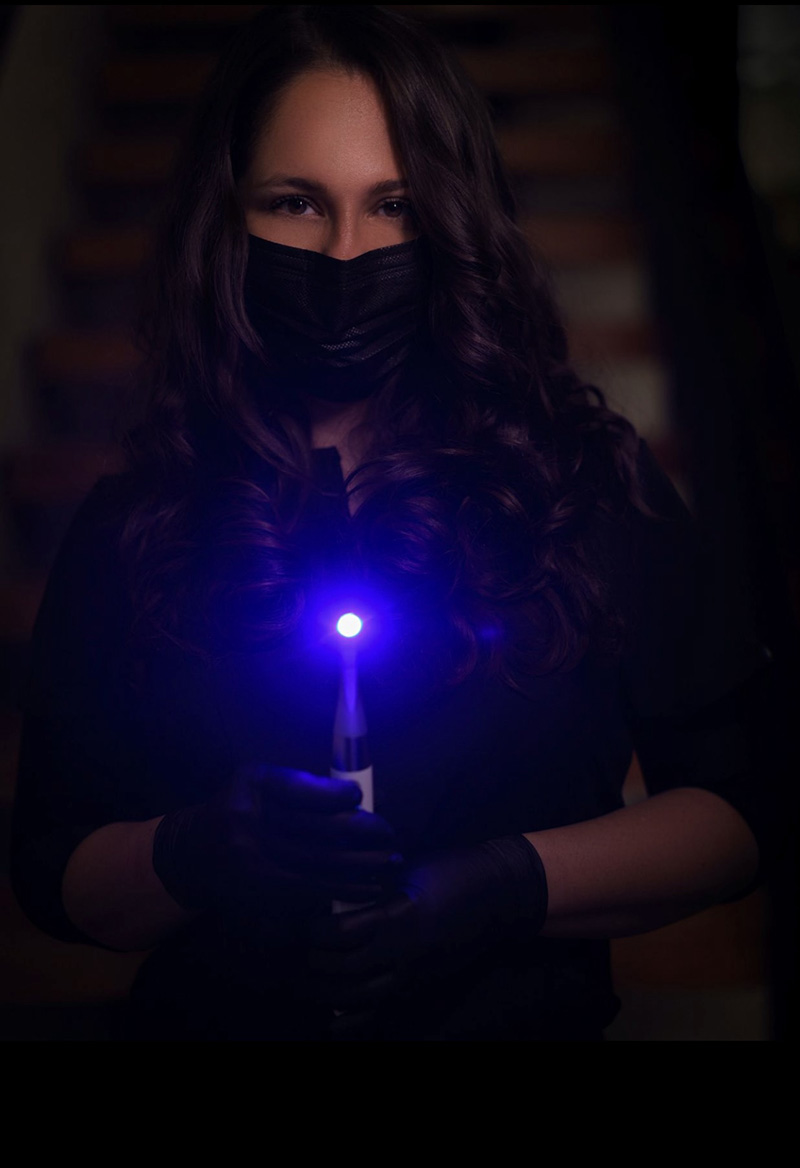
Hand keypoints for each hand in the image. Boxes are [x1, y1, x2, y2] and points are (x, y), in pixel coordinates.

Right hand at [152, 761, 399, 919]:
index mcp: (252, 787)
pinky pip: (311, 890)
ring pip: (321, 863)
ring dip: (363, 866)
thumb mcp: (256, 782)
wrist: (189, 855)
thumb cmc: (235, 810)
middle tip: (391, 835)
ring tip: (390, 864)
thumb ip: (298, 784)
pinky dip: (344, 890)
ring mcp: (253, 861)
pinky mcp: (259, 891)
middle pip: (320, 828)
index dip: (339, 794)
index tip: (361, 797)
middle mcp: (249, 822)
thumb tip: (353, 795)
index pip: (305, 788)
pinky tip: (368, 890)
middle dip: (364, 833)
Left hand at [306, 835, 547, 1036]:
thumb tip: (330, 880)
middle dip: (311, 963)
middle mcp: (402, 952)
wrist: (498, 896)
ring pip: (356, 998)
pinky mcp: (419, 988)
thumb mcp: (407, 869)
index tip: (304, 921)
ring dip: (324, 992)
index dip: (313, 931)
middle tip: (294, 951)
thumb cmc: (451, 872)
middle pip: (341, 971)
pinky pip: (380, 1014)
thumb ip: (371, 883)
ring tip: (303, 980)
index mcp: (398, 915)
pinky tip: (330, 1022)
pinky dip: (351, 1022)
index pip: (340, 934)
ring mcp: (412, 975)